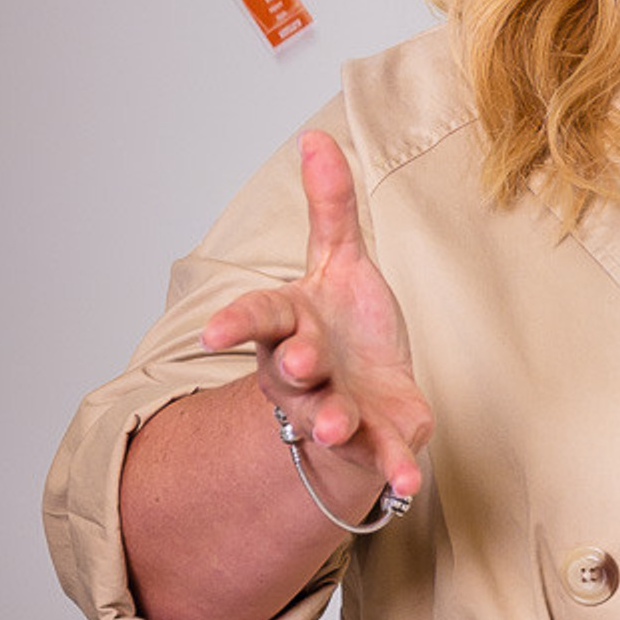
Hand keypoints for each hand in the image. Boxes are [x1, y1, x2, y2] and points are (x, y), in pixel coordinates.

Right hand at [199, 131, 433, 507]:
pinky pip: (384, 457)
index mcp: (291, 326)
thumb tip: (316, 136)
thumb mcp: (340, 260)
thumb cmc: (344, 323)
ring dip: (335, 423)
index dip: (236, 323)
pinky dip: (395, 470)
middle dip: (295, 368)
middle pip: (292, 371)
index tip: (211, 332)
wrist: (363, 396)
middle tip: (300, 365)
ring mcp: (337, 409)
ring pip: (329, 418)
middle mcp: (306, 374)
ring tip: (340, 425)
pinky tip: (408, 483)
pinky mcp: (376, 440)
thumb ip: (330, 207)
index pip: (257, 318)